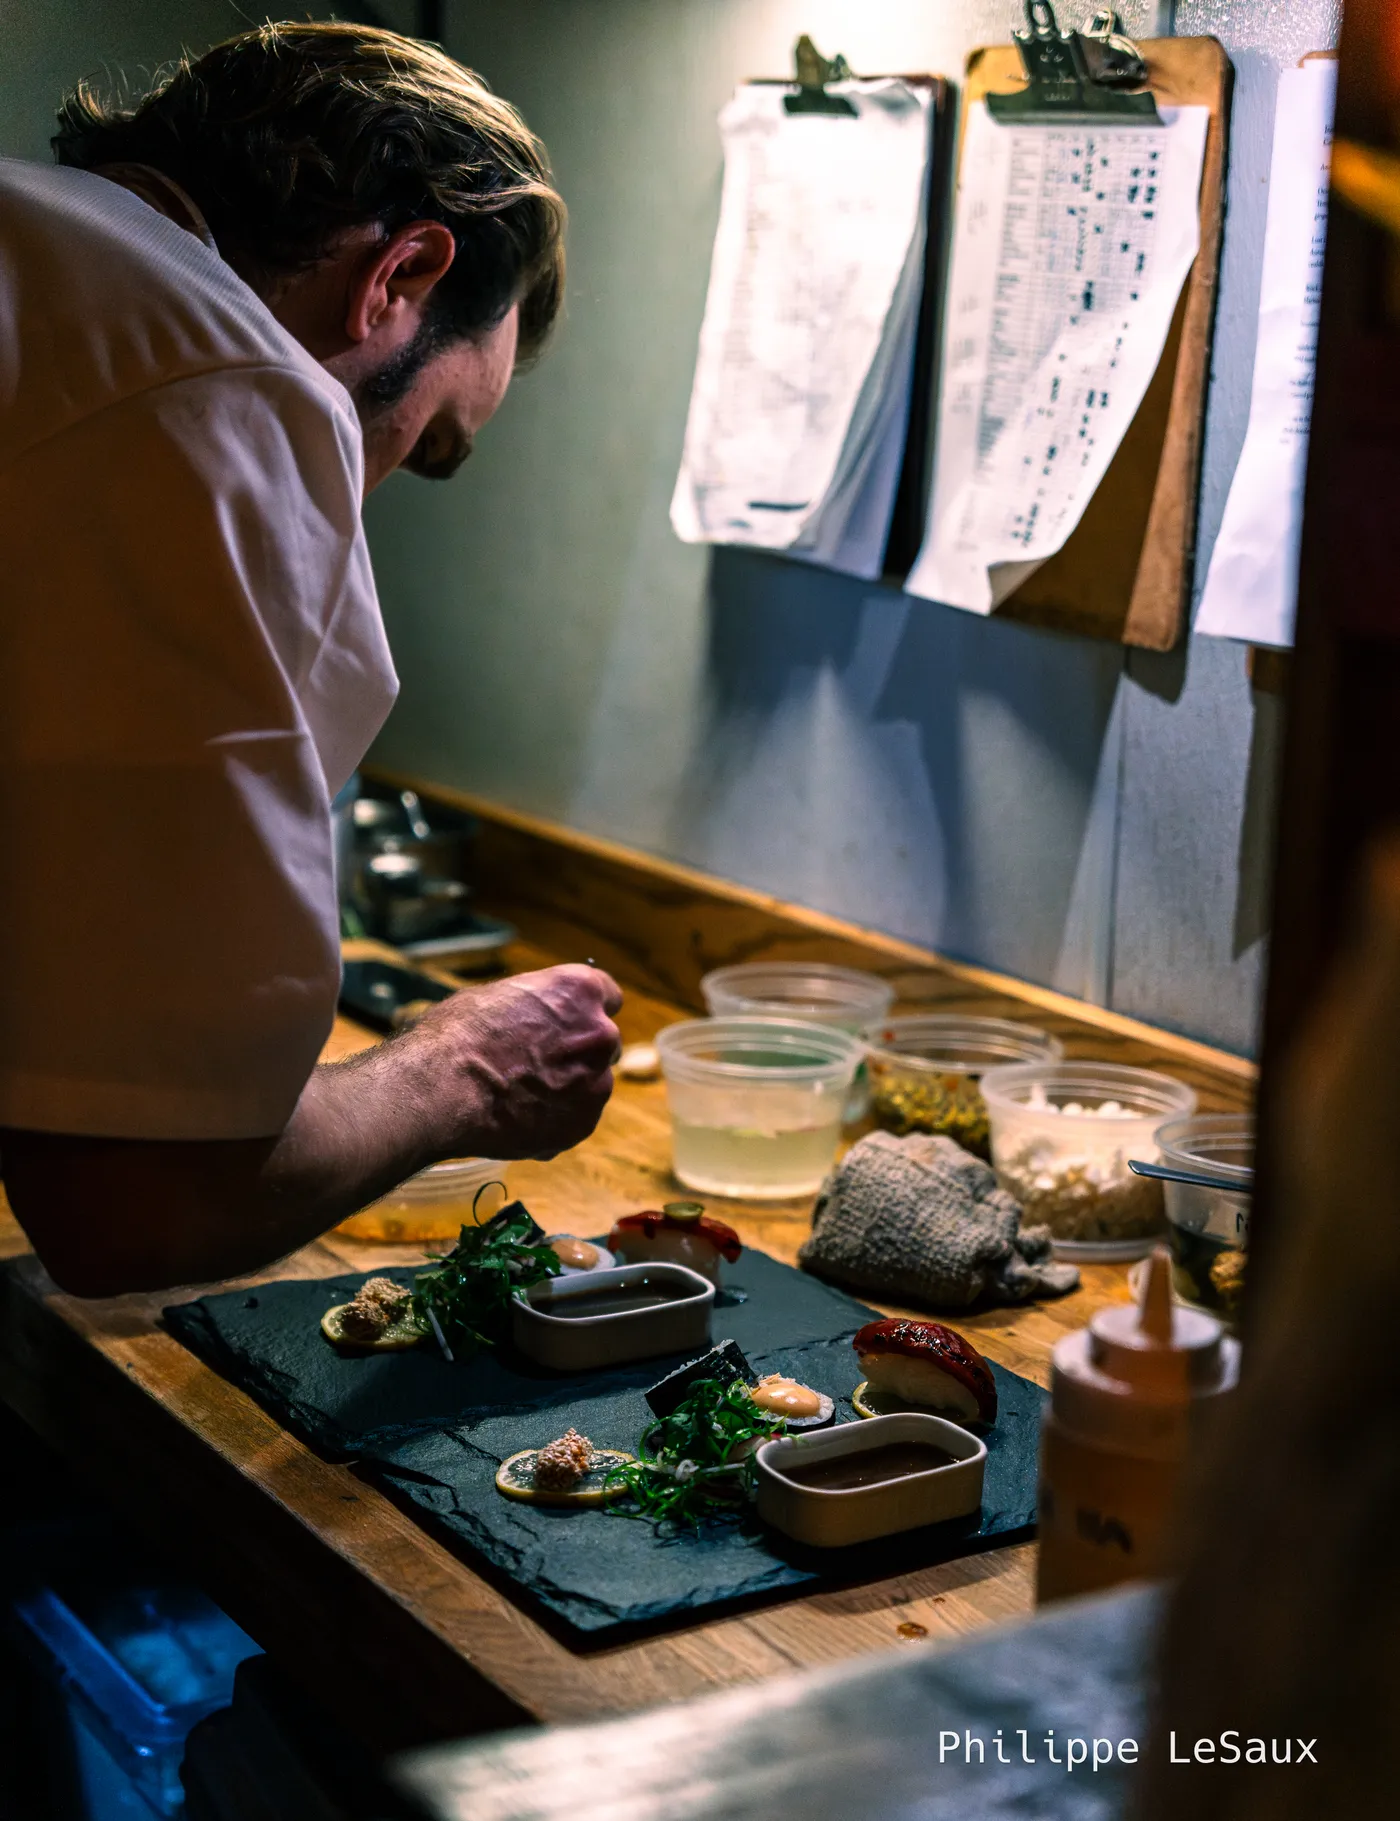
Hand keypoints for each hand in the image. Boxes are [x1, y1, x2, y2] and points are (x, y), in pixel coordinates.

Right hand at [401, 964, 622, 1160]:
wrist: (442, 1090)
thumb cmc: (457, 1036)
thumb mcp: (495, 997)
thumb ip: (533, 1007)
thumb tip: (533, 1017)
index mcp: (580, 992)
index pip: (607, 995)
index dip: (584, 1011)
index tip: (570, 1023)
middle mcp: (600, 1034)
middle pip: (602, 1042)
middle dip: (578, 1052)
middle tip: (539, 1063)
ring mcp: (596, 1083)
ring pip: (591, 1083)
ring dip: (568, 1088)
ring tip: (520, 1096)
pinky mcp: (583, 1123)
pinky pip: (575, 1118)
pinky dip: (555, 1119)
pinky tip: (518, 1117)